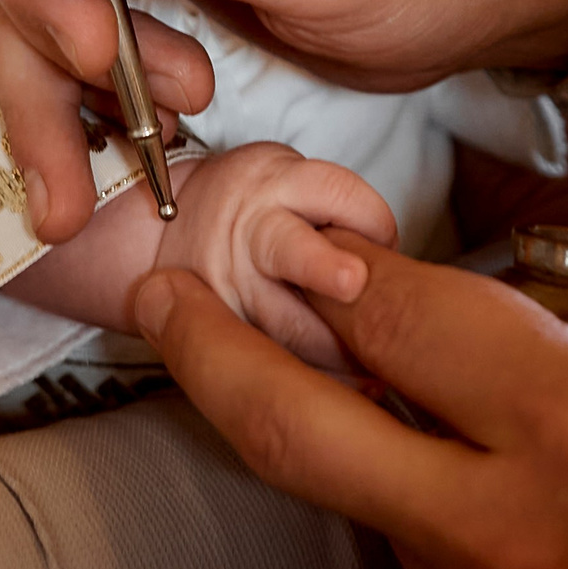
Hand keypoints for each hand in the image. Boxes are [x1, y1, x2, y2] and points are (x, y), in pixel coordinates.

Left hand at [130, 239, 567, 568]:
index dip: (342, 268)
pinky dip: (439, 517)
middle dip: (209, 350)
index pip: (402, 319)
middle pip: (301, 427)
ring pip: (371, 500)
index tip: (308, 238)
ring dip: (362, 438)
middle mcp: (516, 533)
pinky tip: (491, 495)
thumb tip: (512, 271)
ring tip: (397, 389)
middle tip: (163, 298)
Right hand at [149, 142, 398, 370]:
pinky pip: (269, 364)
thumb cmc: (254, 203)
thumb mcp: (288, 177)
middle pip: (287, 248)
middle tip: (353, 282)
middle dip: (321, 267)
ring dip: (337, 352)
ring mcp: (231, 285)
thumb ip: (339, 211)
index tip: (386, 242)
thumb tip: (398, 272)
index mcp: (278, 184)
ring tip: (377, 376)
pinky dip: (313, 382)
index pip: (334, 192)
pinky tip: (346, 391)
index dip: (372, 219)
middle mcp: (252, 233)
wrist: (169, 227)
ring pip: (285, 325)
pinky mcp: (218, 328)